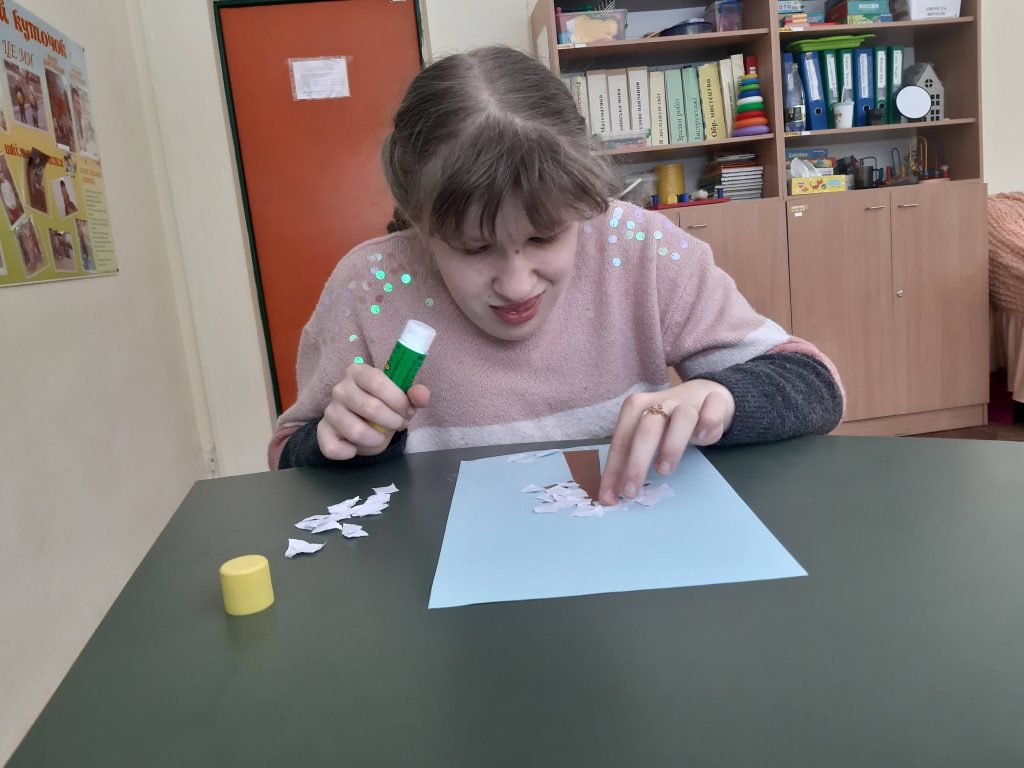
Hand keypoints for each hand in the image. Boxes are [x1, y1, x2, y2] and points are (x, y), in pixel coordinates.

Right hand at [317, 363, 429, 459]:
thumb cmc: (384, 405)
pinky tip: (356, 447)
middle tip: (398, 424)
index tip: (408, 411)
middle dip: (392, 421)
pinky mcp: (323, 431)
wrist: (363, 424)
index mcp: (359, 372)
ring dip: (376, 439)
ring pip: (356, 431)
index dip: (397, 400)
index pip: (377, 381)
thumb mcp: (402, 398)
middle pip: (370, 407)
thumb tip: (421, 396)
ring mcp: (329, 410)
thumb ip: (415, 395)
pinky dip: (350, 452)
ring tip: (380, 436)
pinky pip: (334, 448)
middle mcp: (340, 388)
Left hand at [598, 380, 734, 504]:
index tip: (610, 498)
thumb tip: (614, 492)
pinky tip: (702, 437)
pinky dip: (709, 420)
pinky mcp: (715, 401)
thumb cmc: (667, 423)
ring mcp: (689, 402)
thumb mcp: (646, 437)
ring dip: (672, 444)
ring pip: (682, 418)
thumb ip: (631, 459)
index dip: (614, 470)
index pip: (622, 440)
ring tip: (664, 470)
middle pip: (647, 429)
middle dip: (636, 462)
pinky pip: (714, 406)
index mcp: (637, 408)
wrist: (703, 395)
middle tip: (631, 491)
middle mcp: (661, 403)